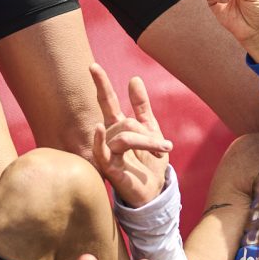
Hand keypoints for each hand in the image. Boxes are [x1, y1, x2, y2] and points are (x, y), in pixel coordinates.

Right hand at [88, 64, 173, 208]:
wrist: (156, 194)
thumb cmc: (150, 164)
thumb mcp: (152, 130)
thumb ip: (142, 107)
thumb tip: (134, 78)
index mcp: (119, 128)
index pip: (106, 103)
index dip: (101, 84)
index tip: (93, 65)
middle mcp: (110, 139)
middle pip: (124, 121)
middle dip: (148, 132)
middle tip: (166, 146)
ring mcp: (108, 154)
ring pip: (123, 135)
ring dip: (147, 141)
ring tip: (164, 150)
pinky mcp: (110, 170)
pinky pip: (102, 152)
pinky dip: (100, 140)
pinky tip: (99, 128)